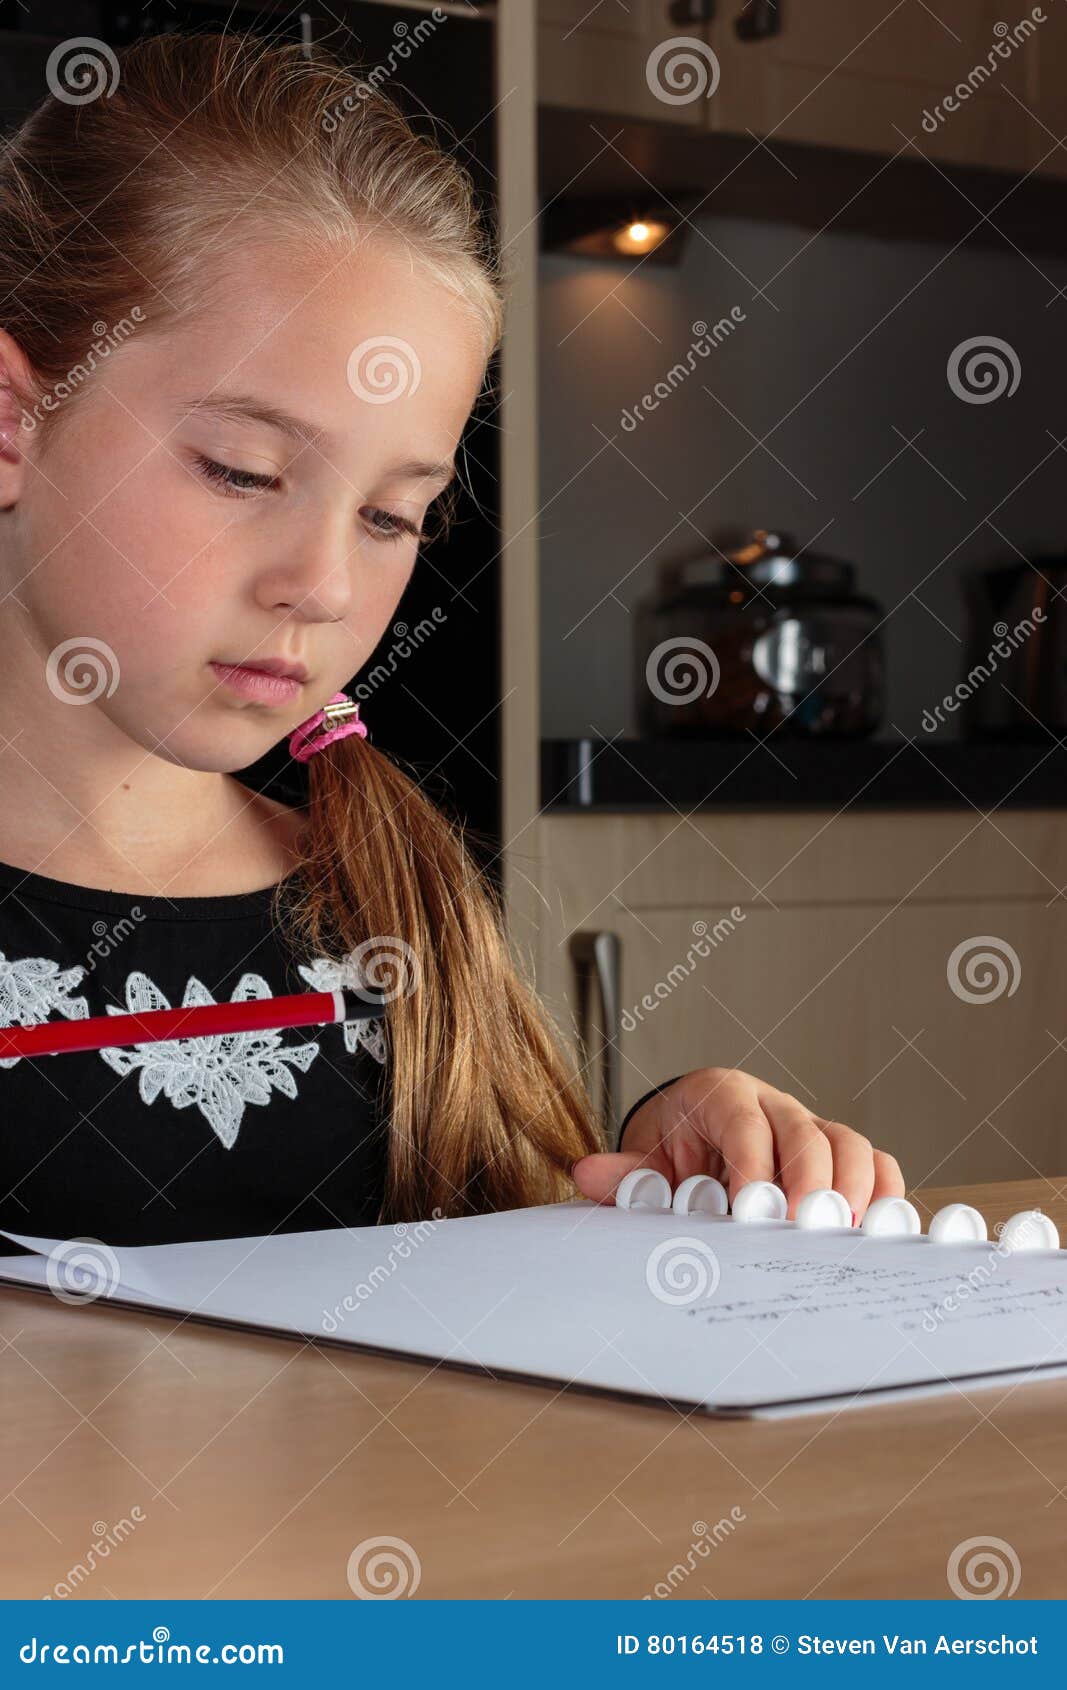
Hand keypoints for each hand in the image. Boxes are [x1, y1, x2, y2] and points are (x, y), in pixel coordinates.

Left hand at [571, 1066, 905, 1221]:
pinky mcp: (838, 1155)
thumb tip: (590, 1174)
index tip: (752, 1211)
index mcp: (721, 1096)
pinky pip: (876, 1163)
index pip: (744, 1123)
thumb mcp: (646, 1155)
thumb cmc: (675, 1145)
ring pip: (848, 1143)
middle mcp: (773, 1105)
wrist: (694, 1131)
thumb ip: (625, 1171)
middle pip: (806, 1131)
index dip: (753, 1165)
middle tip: (804, 1230)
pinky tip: (875, 1233)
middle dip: (809, 1182)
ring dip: (852, 1190)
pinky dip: (883, 1193)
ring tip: (843, 1236)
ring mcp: (811, 1127)